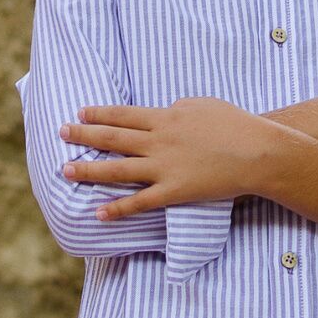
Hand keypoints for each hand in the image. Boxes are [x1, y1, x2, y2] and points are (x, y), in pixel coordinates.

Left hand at [58, 96, 274, 219]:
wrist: (257, 152)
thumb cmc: (234, 124)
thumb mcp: (202, 104)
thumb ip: (178, 107)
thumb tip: (164, 110)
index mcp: (165, 117)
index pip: (123, 114)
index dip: (99, 114)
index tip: (79, 113)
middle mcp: (158, 141)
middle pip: (113, 138)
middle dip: (83, 135)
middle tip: (61, 133)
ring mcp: (164, 167)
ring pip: (118, 169)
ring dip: (89, 170)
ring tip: (65, 171)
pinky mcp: (173, 191)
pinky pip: (139, 201)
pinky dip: (117, 208)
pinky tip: (98, 212)